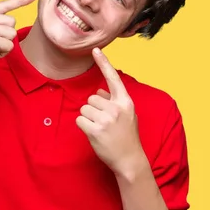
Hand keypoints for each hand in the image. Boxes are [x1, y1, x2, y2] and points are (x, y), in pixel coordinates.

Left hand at [76, 47, 144, 175]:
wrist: (130, 159)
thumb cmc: (126, 136)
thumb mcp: (126, 115)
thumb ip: (114, 101)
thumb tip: (99, 91)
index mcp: (125, 102)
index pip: (113, 78)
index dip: (104, 63)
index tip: (95, 50)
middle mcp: (116, 108)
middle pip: (91, 98)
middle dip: (94, 109)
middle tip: (105, 123)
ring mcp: (106, 119)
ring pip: (84, 109)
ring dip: (88, 118)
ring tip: (101, 129)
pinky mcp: (95, 129)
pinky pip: (79, 120)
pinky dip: (83, 126)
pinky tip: (94, 134)